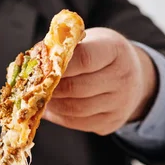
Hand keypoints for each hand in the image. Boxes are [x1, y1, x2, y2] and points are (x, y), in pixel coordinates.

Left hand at [43, 27, 157, 135]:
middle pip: (77, 88)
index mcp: (115, 51)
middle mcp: (123, 78)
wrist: (131, 74)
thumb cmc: (99, 53)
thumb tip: (34, 63)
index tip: (40, 68)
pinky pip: (77, 123)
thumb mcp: (88, 40)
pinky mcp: (112, 123)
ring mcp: (120, 104)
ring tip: (38, 97)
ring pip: (75, 109)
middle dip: (50, 88)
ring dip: (51, 105)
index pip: (84, 59)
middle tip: (33, 86)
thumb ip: (64, 48)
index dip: (58, 66)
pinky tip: (49, 108)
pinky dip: (58, 116)